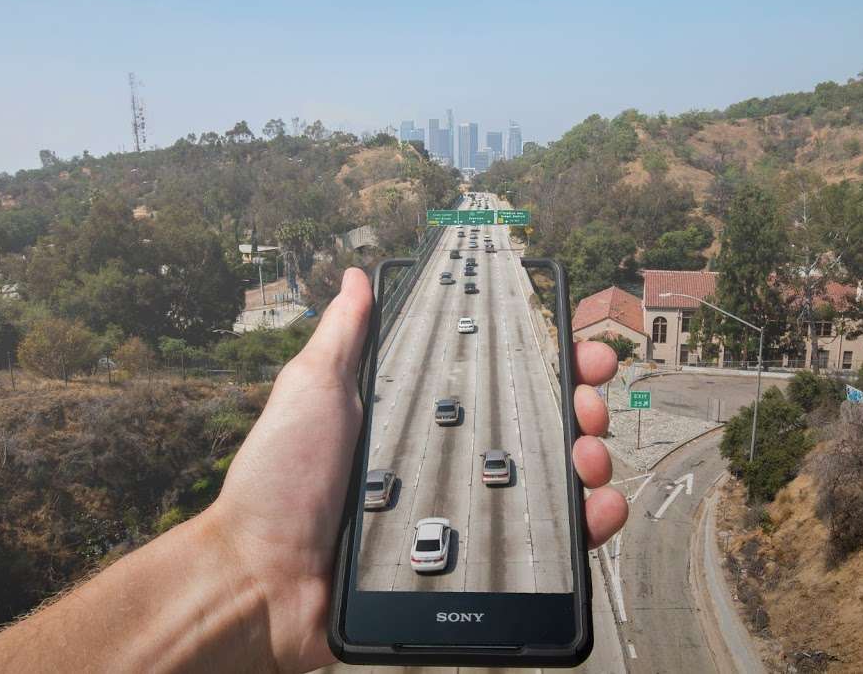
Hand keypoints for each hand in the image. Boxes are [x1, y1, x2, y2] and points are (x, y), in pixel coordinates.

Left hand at [210, 267, 627, 671]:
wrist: (265, 583)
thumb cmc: (279, 486)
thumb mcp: (312, 393)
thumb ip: (344, 337)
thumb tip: (356, 279)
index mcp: (418, 419)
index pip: (496, 379)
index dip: (542, 361)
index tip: (574, 348)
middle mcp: (446, 462)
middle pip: (533, 428)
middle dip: (578, 406)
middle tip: (590, 401)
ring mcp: (462, 513)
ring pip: (548, 482)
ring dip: (588, 460)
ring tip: (591, 454)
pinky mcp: (470, 564)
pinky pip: (540, 545)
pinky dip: (582, 526)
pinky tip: (597, 510)